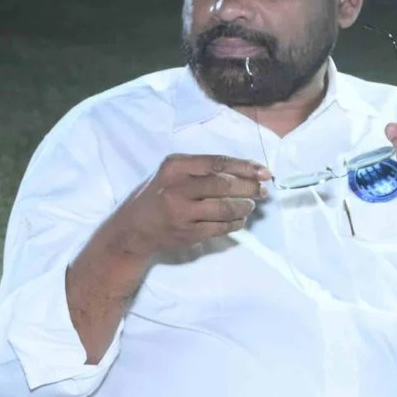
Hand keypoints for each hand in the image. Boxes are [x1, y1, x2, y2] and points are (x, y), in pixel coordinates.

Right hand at [106, 154, 271, 260]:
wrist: (132, 229)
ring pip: (225, 209)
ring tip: (250, 206)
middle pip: (224, 186)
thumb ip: (202, 170)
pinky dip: (235, 223)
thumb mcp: (172, 173)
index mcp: (175, 166)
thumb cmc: (158, 195)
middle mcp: (177, 188)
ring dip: (244, 207)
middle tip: (263, 191)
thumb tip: (246, 172)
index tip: (264, 172)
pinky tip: (239, 220)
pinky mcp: (186, 233)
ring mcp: (181, 213)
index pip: (218, 163)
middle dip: (249, 189)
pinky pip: (220, 227)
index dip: (245, 167)